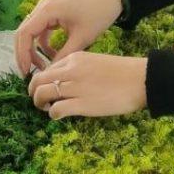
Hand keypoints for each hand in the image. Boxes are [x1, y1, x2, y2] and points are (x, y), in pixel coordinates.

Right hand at [14, 0, 123, 74]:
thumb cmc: (98, 14)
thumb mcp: (82, 38)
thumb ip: (63, 56)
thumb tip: (49, 74)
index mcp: (47, 10)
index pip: (25, 34)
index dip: (22, 54)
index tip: (26, 72)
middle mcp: (42, 7)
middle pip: (23, 33)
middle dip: (24, 54)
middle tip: (28, 73)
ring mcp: (45, 9)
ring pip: (30, 32)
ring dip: (33, 50)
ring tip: (42, 68)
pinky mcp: (51, 13)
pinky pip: (40, 31)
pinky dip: (43, 44)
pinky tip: (52, 56)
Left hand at [28, 52, 147, 119]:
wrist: (140, 80)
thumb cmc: (122, 72)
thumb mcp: (95, 62)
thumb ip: (78, 69)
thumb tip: (65, 82)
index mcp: (74, 58)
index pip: (48, 68)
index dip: (41, 80)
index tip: (44, 88)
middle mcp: (70, 71)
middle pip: (39, 80)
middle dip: (33, 91)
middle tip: (38, 100)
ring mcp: (75, 87)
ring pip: (43, 93)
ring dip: (39, 103)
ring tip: (45, 108)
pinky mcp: (81, 104)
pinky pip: (56, 109)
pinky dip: (52, 114)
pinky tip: (58, 116)